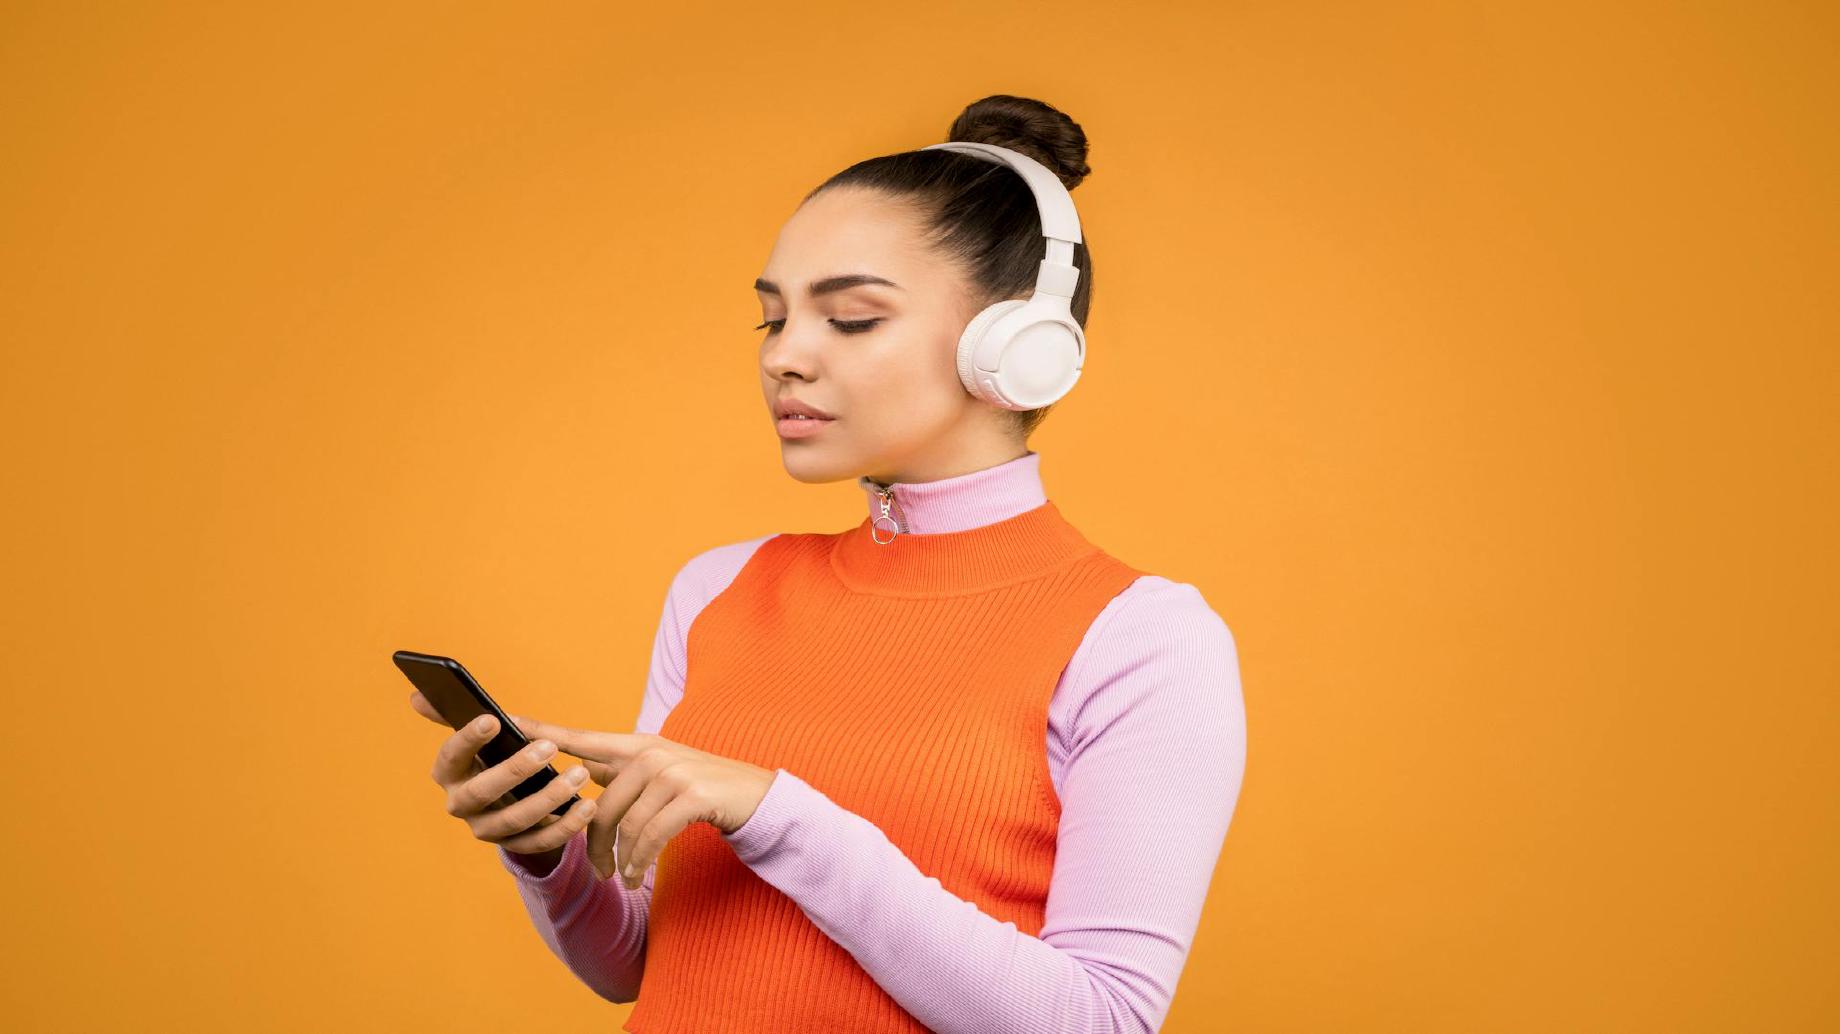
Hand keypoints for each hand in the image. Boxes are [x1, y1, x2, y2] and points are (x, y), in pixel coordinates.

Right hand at [408, 689, 597, 857]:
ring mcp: (486, 829)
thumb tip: (418, 694)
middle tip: (549, 747)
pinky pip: (539, 842)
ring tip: (578, 774)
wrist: (507, 795)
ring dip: (549, 798)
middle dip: (516, 769)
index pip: (451, 756)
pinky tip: (587, 807)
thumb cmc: (492, 754)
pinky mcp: (514, 846)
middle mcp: (460, 804)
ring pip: (514, 820)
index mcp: (448, 772)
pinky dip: (565, 826)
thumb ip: (454, 713)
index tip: (492, 720)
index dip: (467, 739)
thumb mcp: (478, 735)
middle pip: (483, 792)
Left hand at [505, 714, 777, 888]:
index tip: (511, 723)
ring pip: (624, 824)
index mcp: (639, 746)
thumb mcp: (661, 775)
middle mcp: (652, 752)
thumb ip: (622, 771)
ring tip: (621, 877)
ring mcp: (672, 771)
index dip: (546, 733)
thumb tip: (580, 769)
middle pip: (600, 803)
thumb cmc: (703, 791)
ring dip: (619, 860)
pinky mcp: (690, 794)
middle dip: (593, 844)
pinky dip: (638, 861)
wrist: (758, 798)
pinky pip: (648, 836)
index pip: (583, 739)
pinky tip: (635, 874)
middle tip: (596, 872)